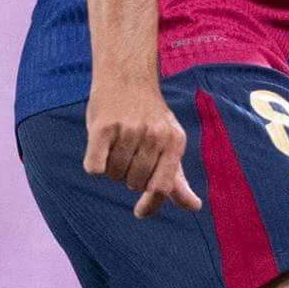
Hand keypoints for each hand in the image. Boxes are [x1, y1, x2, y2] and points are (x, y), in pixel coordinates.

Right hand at [84, 76, 200, 218]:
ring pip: (114, 175)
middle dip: (129, 176)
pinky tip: (99, 147)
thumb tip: (194, 207)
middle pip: (134, 184)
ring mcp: (129, 130)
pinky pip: (95, 167)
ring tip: (116, 144)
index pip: (162, 188)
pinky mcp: (103, 127)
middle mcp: (154, 136)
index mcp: (174, 142)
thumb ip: (177, 177)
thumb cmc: (148, 116)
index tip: (140, 212)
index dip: (150, 205)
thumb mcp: (169, 143)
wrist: (127, 75)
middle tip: (129, 152)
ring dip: (112, 167)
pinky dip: (94, 164)